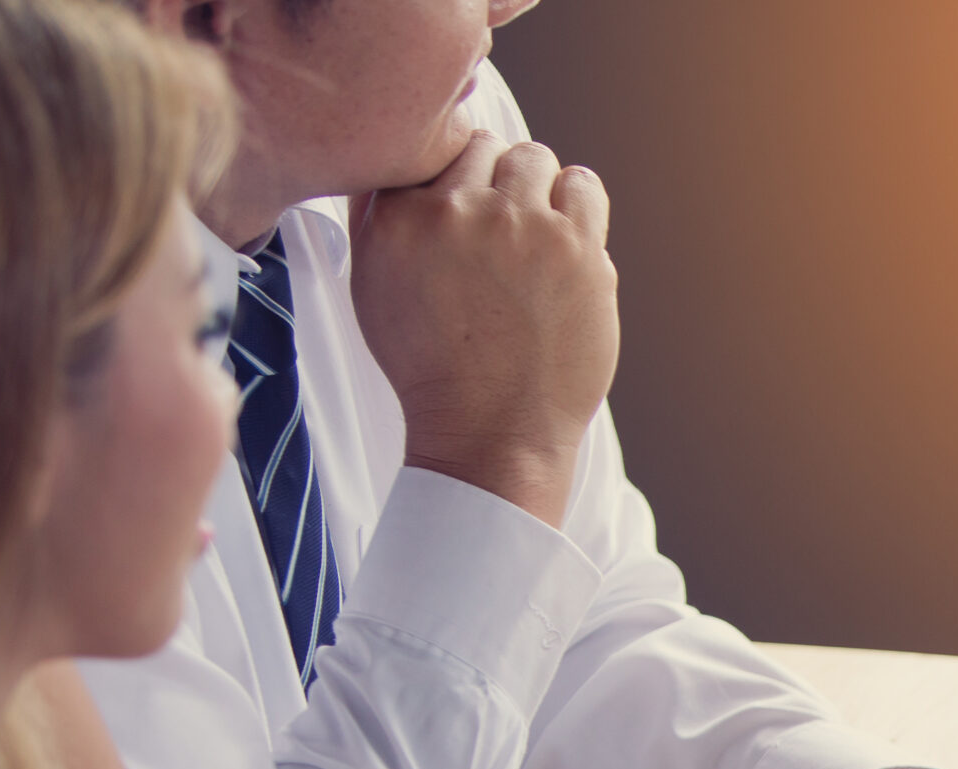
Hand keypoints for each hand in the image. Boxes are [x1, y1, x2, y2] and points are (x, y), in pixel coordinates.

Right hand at [352, 131, 618, 528]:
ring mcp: (524, 227)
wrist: (492, 433)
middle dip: (497, 183)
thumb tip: (395, 162)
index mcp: (401, 216)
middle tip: (503, 234)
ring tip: (535, 239)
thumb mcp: (372, 286)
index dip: (457, 176)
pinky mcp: (579, 249)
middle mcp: (460, 211)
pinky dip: (578, 204)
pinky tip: (568, 240)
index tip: (467, 209)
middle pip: (490, 149)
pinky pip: (585, 186)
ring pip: (537, 160)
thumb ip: (376, 214)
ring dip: (538, 190)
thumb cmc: (432, 368)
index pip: (437, 146)